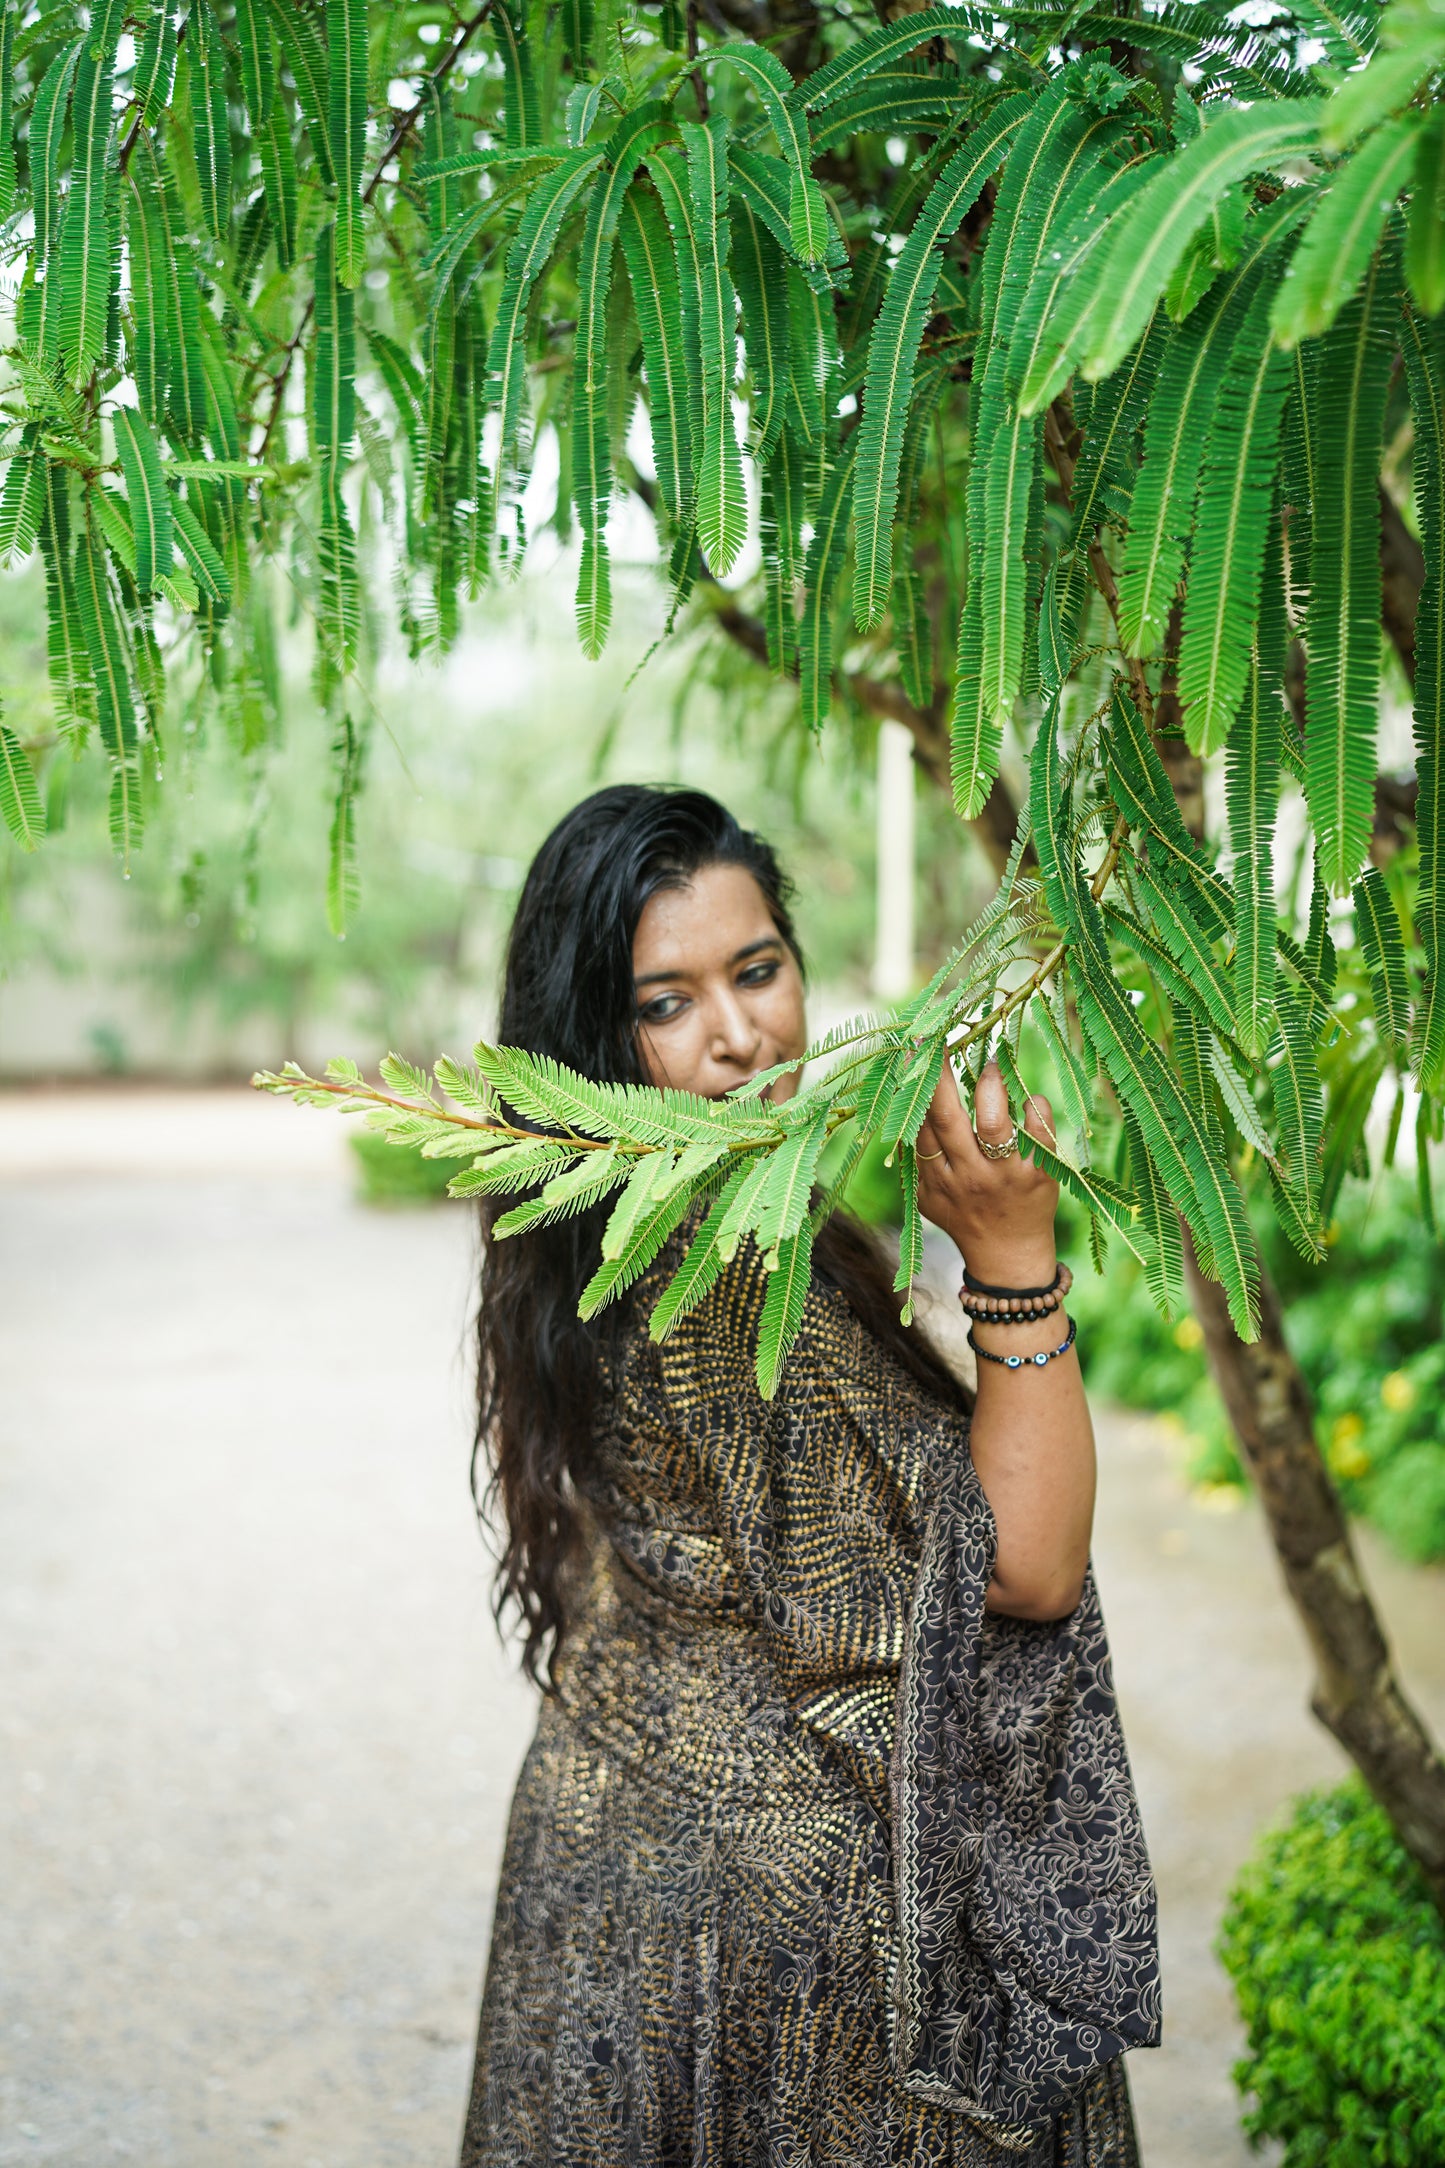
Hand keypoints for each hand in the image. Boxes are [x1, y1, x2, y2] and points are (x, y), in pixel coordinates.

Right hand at [914, 1055, 1059, 1281]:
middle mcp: (968, 1176)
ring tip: (991, 1063)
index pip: (919, 1125)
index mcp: (936, 1178)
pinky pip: (1039, 1137)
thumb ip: (914, 1161)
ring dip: (990, 1088)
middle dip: (940, 1074)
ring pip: (993, 1125)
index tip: (915, 1049)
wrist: (1009, 1259)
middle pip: (947, 1118)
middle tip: (942, 1038)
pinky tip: (1031, 1097)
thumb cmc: (965, 1218)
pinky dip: (1035, 1111)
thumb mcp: (928, 1198)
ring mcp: (1004, 1176)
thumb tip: (899, 1111)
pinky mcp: (1038, 1177)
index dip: (914, 1085)